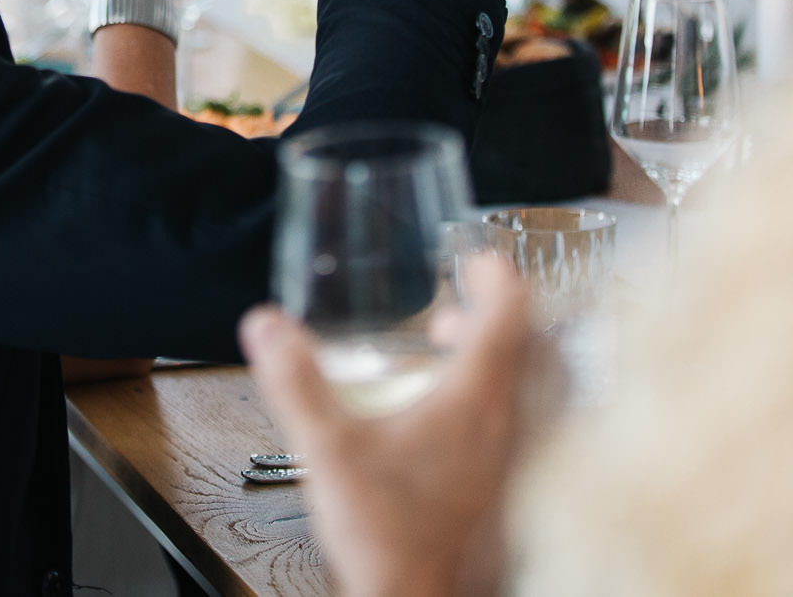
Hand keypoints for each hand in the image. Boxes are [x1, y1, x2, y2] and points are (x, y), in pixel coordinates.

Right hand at [239, 255, 529, 596]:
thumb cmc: (387, 534)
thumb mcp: (328, 448)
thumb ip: (295, 383)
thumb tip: (266, 324)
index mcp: (476, 399)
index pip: (511, 314)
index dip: (496, 275)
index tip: (475, 258)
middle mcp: (505, 422)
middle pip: (526, 344)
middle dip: (492, 310)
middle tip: (460, 293)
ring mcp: (508, 455)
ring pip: (523, 383)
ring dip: (492, 353)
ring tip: (447, 345)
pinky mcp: (500, 482)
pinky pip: (512, 419)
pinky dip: (488, 393)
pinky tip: (440, 409)